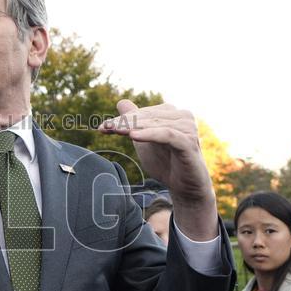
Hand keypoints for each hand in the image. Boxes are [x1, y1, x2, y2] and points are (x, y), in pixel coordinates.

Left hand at [99, 101, 216, 239]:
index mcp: (172, 113)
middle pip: (147, 117)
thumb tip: (121, 102)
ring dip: (134, 126)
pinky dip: (149, 134)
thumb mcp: (145, 141)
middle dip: (124, 122)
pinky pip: (167, 135)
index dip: (121, 119)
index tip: (101, 127)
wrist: (184, 188)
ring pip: (155, 124)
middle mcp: (182, 116)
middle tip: (105, 127)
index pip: (142, 113)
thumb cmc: (165, 162)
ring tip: (115, 130)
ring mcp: (188, 128)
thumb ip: (135, 122)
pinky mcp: (189, 142)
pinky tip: (133, 136)